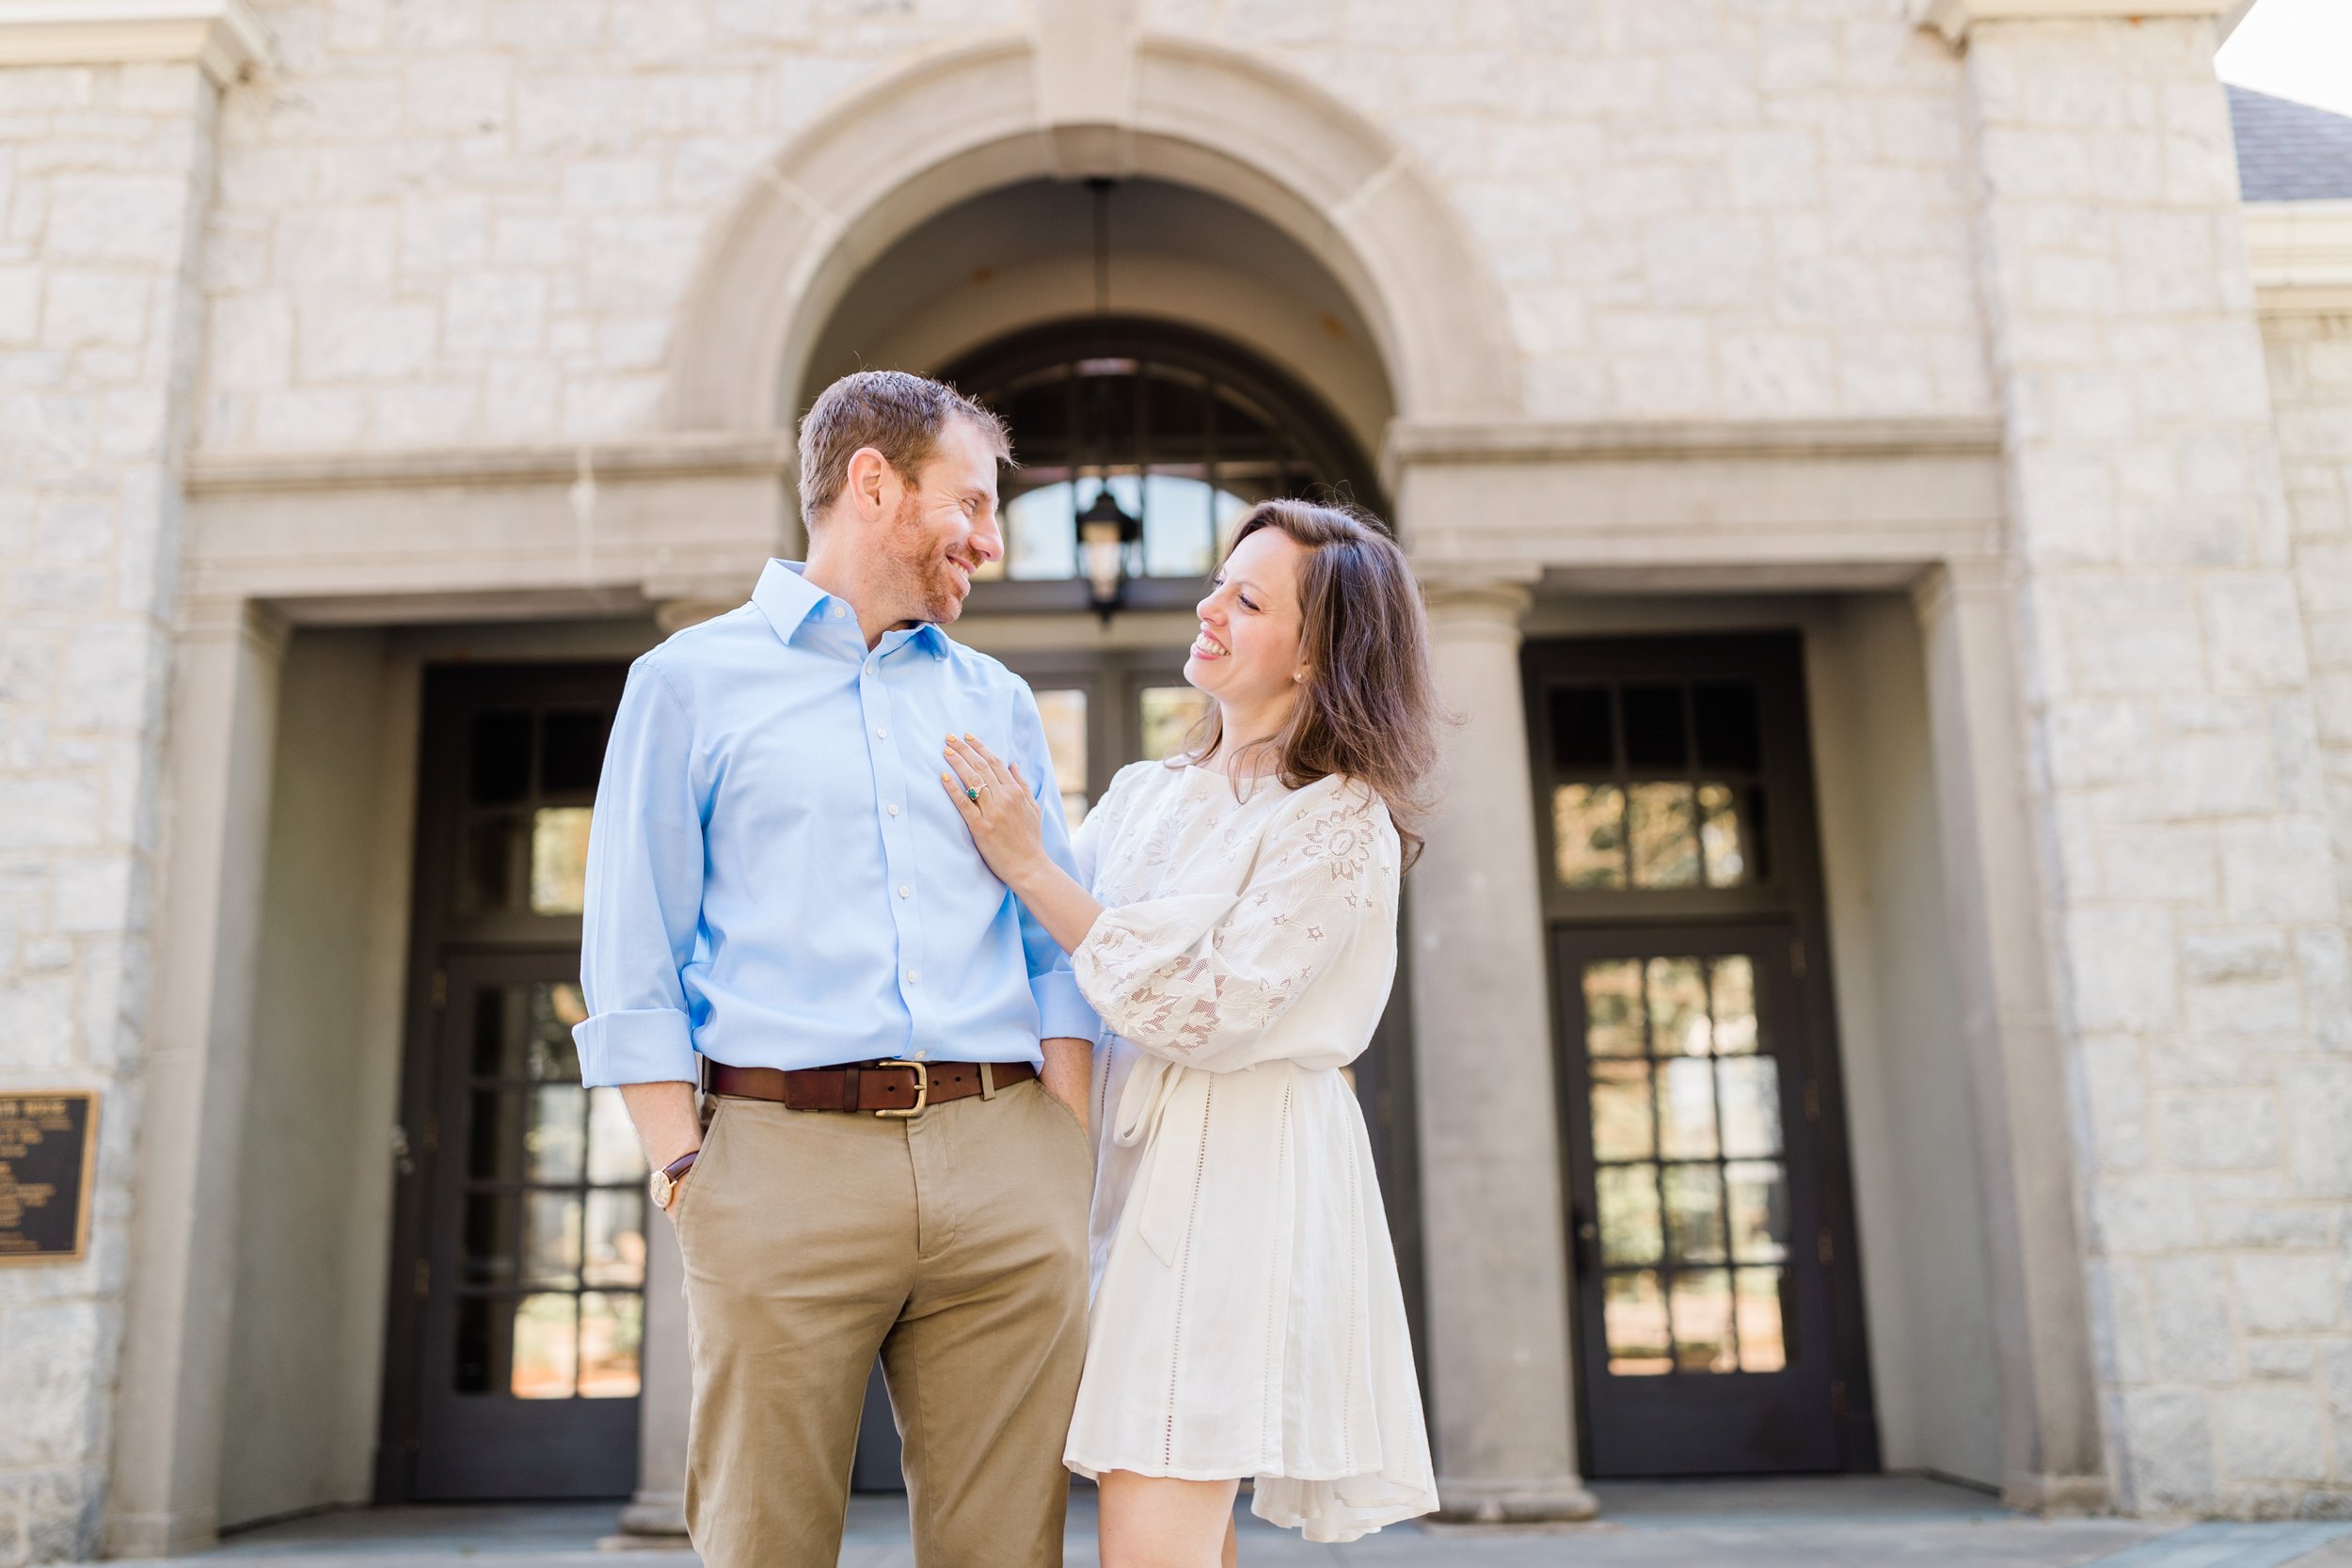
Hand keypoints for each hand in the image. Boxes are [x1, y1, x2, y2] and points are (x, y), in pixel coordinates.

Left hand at [942, 733, 1047, 886]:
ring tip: (945, 750)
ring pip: (972, 780)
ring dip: (957, 762)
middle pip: (981, 767)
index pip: (996, 762)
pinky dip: (954, 789)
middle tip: (949, 737)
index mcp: (1017, 792)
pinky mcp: (981, 827)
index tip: (968, 736)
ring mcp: (993, 812)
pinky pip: (965, 804)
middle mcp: (1005, 798)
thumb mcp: (1033, 808)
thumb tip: (1013, 764)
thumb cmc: (1031, 839)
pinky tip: (944, 777)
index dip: (980, 747)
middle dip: (964, 749)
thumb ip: (1023, 784)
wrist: (1029, 866)